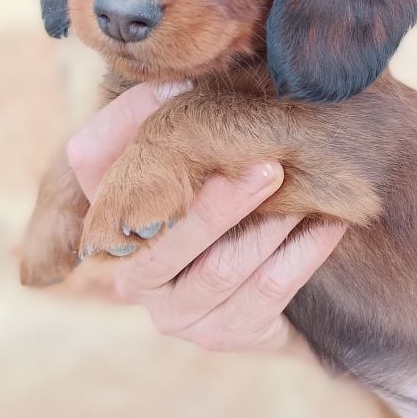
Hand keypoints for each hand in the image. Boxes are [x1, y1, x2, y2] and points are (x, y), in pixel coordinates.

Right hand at [67, 83, 345, 353]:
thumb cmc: (219, 207)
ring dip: (269, 227)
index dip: (124, 125)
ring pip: (221, 269)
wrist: (261, 295)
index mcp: (108, 223)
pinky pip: (268, 292)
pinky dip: (303, 253)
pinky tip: (329, 223)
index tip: (178, 92)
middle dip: (220, 203)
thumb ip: (169, 126)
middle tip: (269, 167)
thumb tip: (182, 82)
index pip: (87, 162)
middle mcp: (130, 277)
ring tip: (304, 192)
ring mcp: (176, 315)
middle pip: (163, 240)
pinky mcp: (222, 335)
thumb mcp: (189, 165)